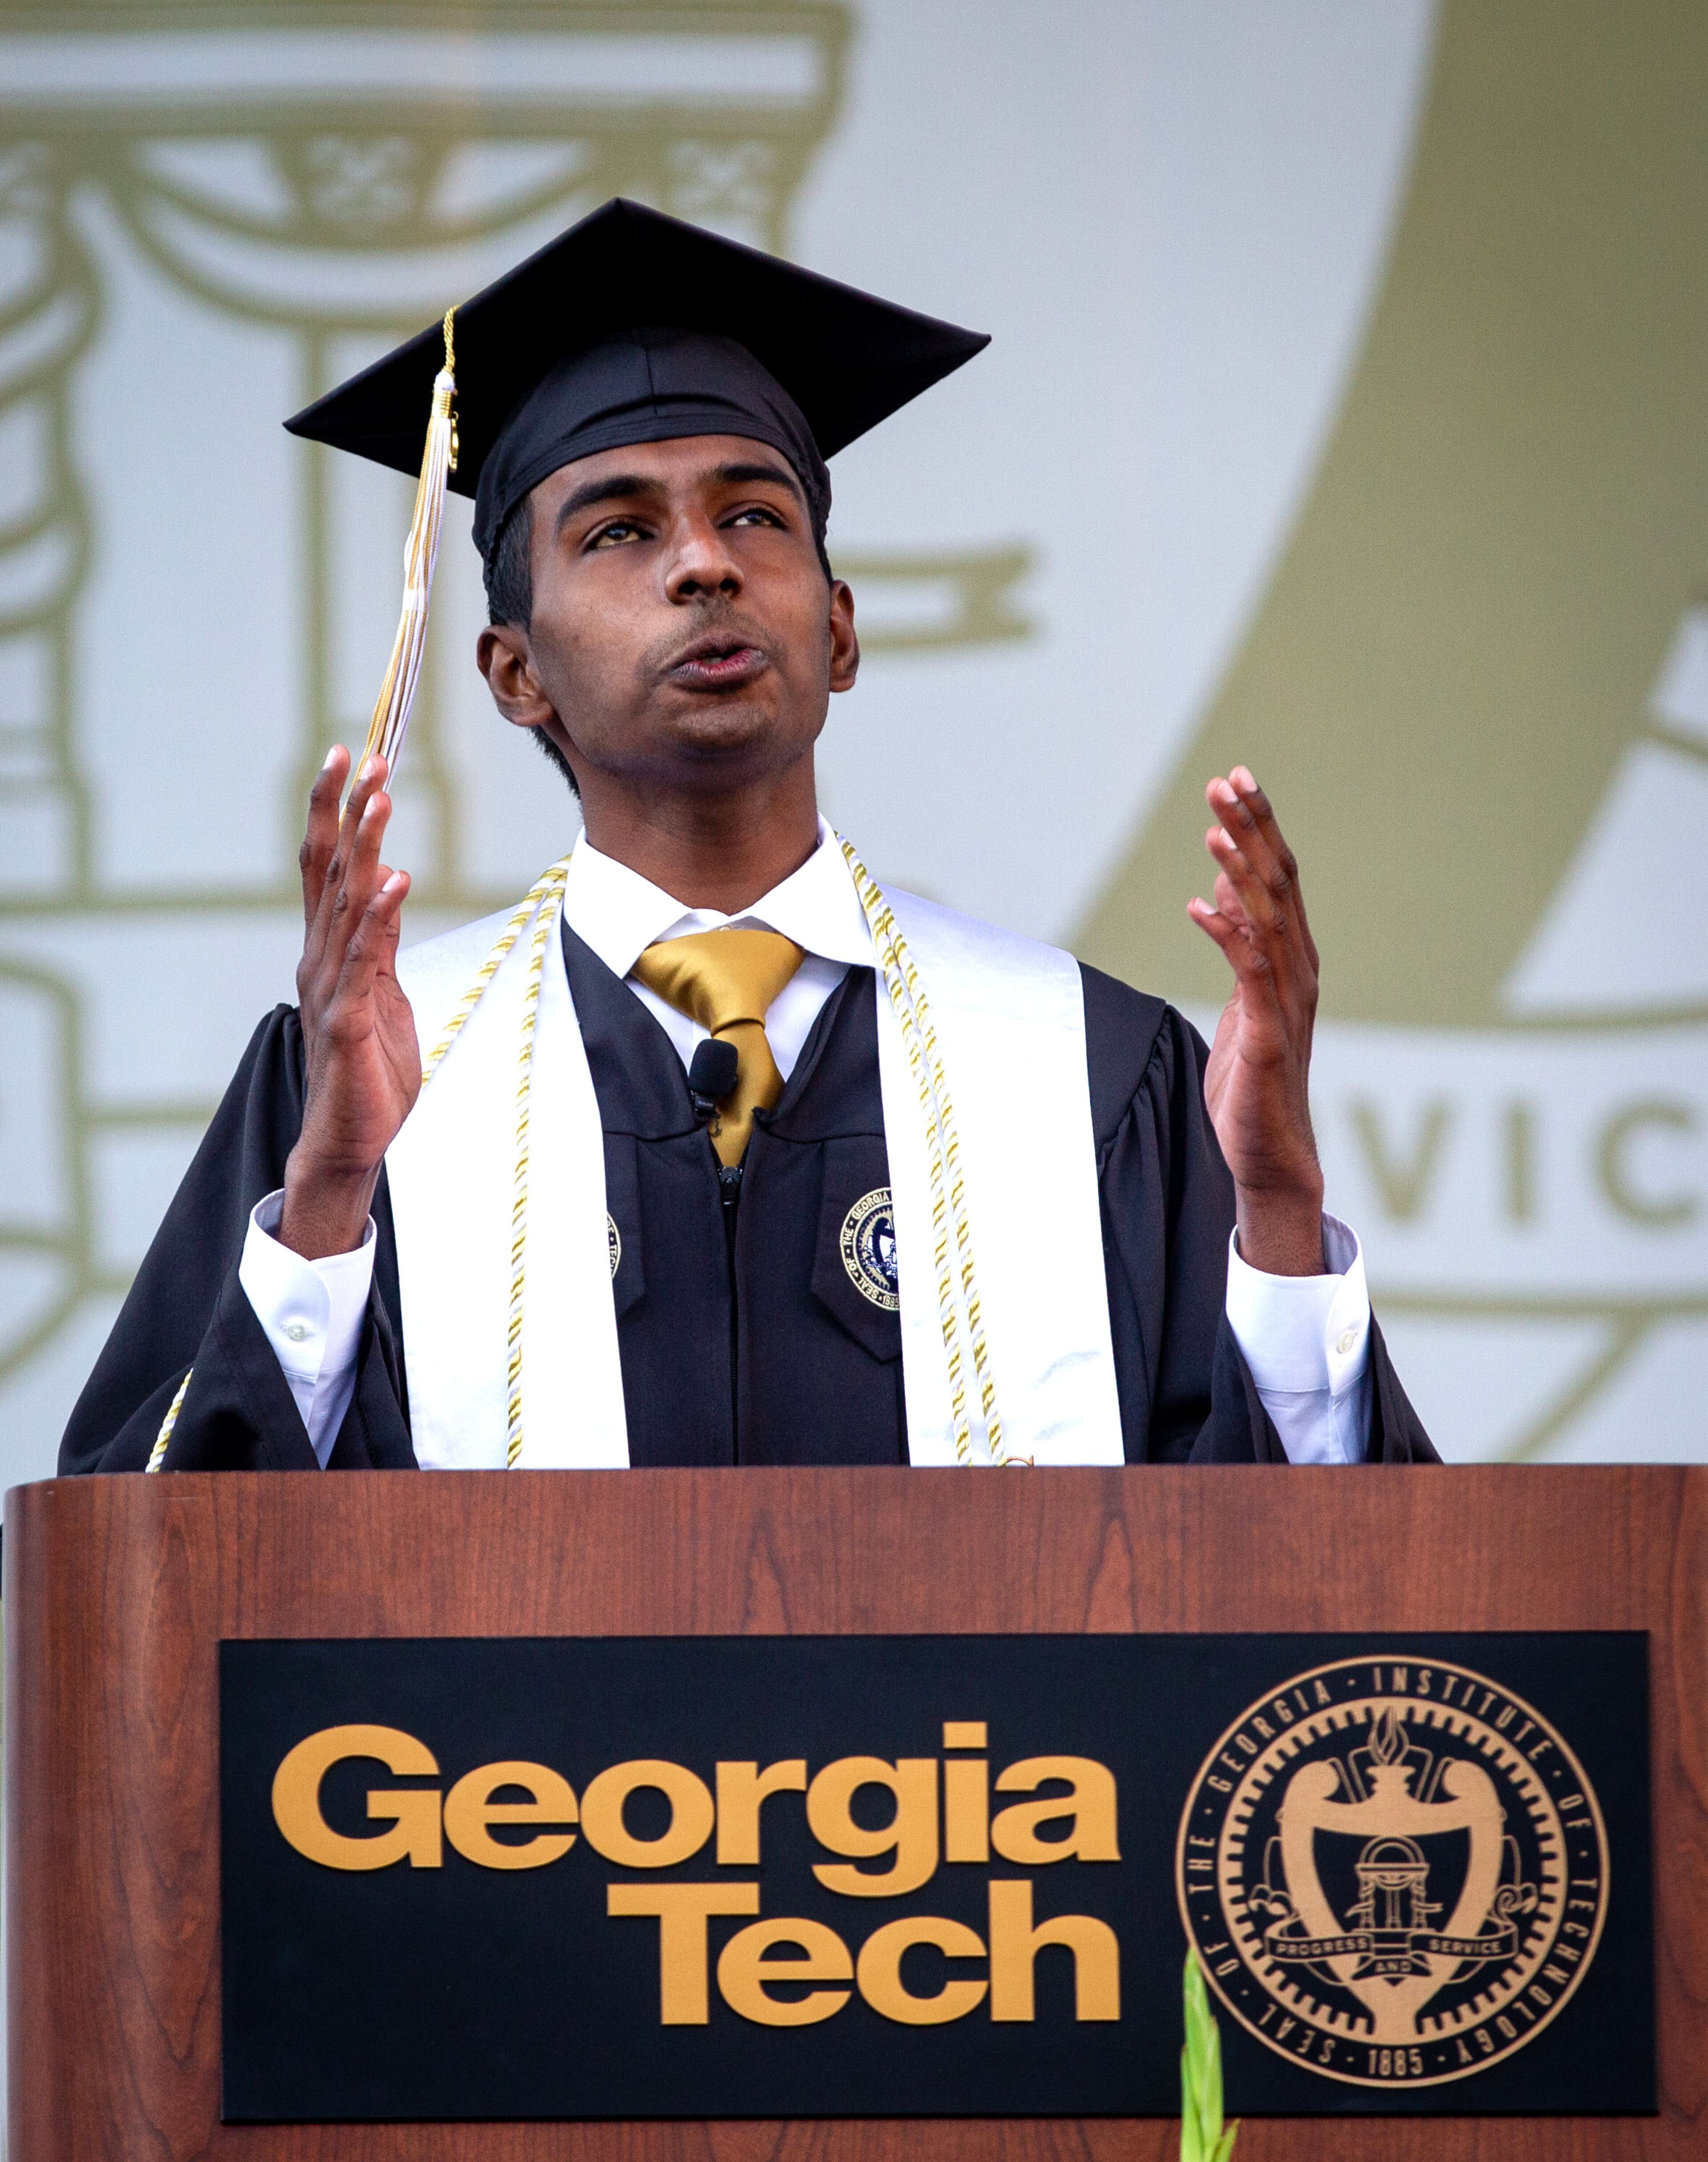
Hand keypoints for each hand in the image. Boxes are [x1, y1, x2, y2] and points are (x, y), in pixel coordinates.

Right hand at [279, 749, 417, 1259]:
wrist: (347, 1139)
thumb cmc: (366, 1071)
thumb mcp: (381, 994)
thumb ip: (378, 946)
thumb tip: (388, 891)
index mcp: (330, 951)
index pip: (329, 867)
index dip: (338, 811)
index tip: (352, 757)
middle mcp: (321, 958)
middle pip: (329, 870)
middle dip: (345, 810)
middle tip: (361, 755)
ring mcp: (330, 987)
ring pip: (344, 903)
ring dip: (363, 848)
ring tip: (379, 799)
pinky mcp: (347, 1021)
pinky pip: (363, 961)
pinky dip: (376, 919)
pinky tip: (392, 883)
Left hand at [1188, 767, 1325, 1275]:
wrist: (1271, 1157)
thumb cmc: (1253, 1081)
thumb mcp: (1242, 997)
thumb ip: (1241, 942)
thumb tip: (1227, 886)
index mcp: (1290, 959)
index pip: (1277, 878)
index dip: (1259, 827)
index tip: (1235, 780)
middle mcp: (1297, 972)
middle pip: (1279, 883)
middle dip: (1253, 828)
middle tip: (1226, 779)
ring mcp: (1286, 1003)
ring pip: (1269, 918)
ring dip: (1241, 869)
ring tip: (1214, 826)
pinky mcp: (1268, 1037)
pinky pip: (1250, 975)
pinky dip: (1227, 935)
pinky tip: (1198, 906)